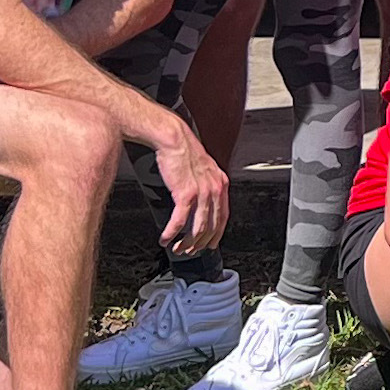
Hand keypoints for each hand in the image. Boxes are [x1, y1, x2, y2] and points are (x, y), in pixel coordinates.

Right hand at [152, 121, 229, 254]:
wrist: (172, 138)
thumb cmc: (183, 151)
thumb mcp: (202, 169)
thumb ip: (205, 185)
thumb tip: (200, 203)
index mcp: (220, 183)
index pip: (223, 216)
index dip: (217, 234)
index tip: (210, 244)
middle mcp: (214, 188)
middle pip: (212, 226)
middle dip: (200, 244)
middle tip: (189, 251)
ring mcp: (202, 192)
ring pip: (197, 228)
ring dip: (186, 242)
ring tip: (177, 248)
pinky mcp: (185, 193)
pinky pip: (179, 221)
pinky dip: (171, 233)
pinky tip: (165, 238)